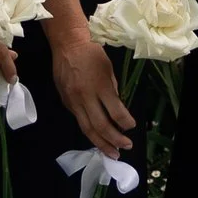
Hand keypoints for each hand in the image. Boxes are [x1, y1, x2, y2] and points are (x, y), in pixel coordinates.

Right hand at [52, 22, 135, 158]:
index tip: (131, 127)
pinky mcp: (65, 102)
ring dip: (100, 143)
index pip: (115, 112)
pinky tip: (97, 138)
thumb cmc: (92, 53)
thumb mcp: (109, 69)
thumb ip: (112, 91)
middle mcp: (85, 96)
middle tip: (124, 148)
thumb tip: (117, 110)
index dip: (125, 123)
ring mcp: (73, 101)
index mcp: (100, 86)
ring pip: (86, 128)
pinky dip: (89, 131)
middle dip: (114, 140)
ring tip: (110, 152)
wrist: (67, 45)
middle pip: (100, 126)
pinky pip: (79, 120)